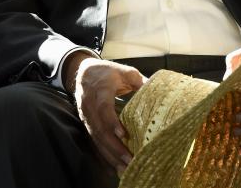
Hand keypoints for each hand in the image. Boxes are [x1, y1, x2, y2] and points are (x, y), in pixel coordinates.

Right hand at [71, 56, 147, 173]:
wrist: (82, 71)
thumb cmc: (107, 72)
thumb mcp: (124, 72)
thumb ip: (138, 81)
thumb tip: (158, 92)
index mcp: (99, 90)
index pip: (103, 108)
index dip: (112, 122)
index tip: (123, 134)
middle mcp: (90, 105)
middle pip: (99, 129)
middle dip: (114, 146)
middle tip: (130, 160)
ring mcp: (86, 116)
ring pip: (96, 138)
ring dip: (110, 154)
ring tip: (125, 168)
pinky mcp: (87, 124)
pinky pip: (94, 142)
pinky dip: (104, 155)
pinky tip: (114, 167)